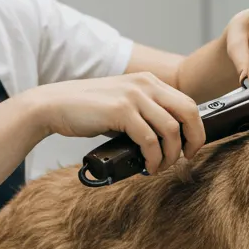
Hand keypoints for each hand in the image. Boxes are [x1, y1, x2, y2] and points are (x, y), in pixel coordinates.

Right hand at [22, 73, 206, 173]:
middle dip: (193, 140)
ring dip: (170, 155)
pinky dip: (153, 158)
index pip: (188, 103)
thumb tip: (165, 141)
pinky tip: (147, 166)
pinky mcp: (121, 110)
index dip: (195, 129)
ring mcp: (133, 96)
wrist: (53, 105)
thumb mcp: (122, 105)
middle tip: (185, 159)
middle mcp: (145, 84)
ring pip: (171, 129)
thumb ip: (144, 115)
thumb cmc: (86, 110)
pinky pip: (150, 139)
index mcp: (148, 81)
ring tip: (159, 167)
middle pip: (189, 112)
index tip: (190, 148)